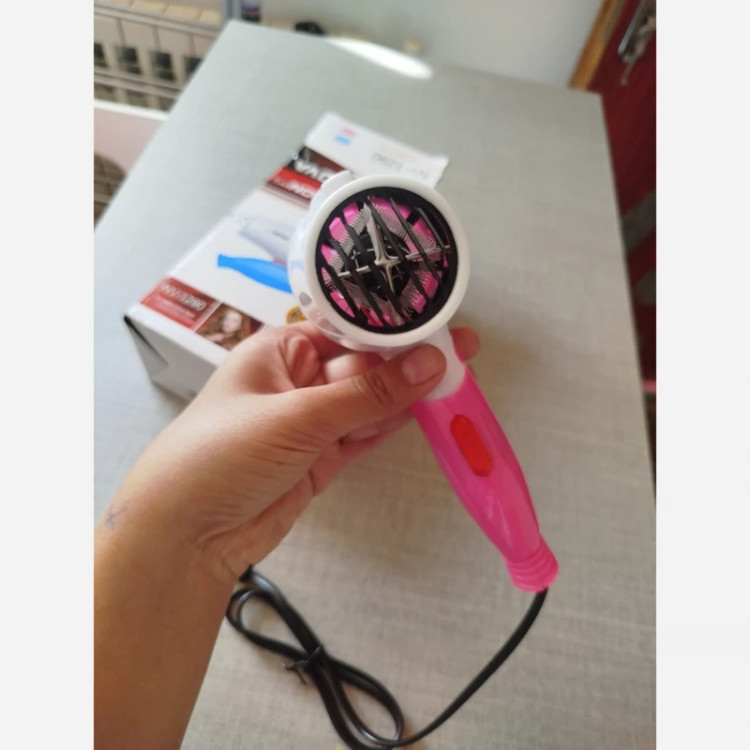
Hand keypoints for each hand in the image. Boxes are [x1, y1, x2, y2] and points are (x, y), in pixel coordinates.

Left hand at [103, 322, 479, 584]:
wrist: (185, 536)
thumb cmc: (222, 453)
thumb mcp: (297, 416)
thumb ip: (368, 393)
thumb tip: (431, 362)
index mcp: (281, 350)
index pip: (347, 330)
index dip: (393, 328)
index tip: (439, 322)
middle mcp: (297, 381)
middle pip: (364, 367)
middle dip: (409, 362)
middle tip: (464, 351)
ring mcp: (310, 423)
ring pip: (369, 402)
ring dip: (408, 395)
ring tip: (458, 379)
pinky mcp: (320, 460)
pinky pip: (364, 435)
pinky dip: (392, 425)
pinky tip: (427, 410)